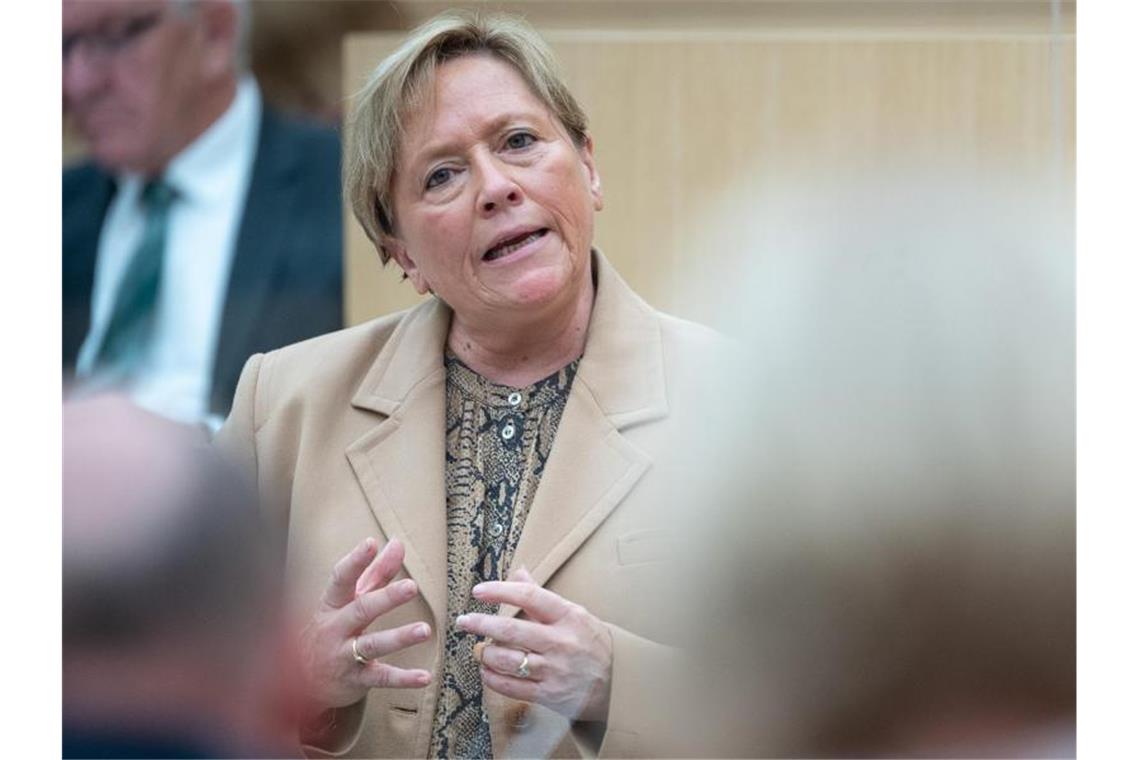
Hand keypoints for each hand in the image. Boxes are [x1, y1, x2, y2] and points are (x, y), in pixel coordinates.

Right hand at [300, 537, 432, 712]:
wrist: (301, 681)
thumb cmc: (333, 629)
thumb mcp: (349, 600)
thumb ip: (376, 573)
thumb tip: (398, 543)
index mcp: (332, 605)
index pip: (341, 579)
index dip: (355, 561)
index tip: (370, 543)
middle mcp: (335, 629)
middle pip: (361, 610)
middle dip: (386, 598)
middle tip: (412, 586)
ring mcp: (343, 655)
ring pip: (372, 645)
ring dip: (399, 637)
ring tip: (425, 630)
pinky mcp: (355, 680)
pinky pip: (381, 677)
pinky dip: (403, 679)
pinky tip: (425, 677)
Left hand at [457, 568, 613, 721]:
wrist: (618, 683)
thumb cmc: (592, 643)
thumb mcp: (575, 613)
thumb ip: (541, 595)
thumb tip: (518, 571)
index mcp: (568, 617)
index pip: (530, 597)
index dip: (500, 591)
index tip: (478, 591)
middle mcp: (560, 642)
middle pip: (511, 630)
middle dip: (480, 624)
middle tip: (463, 621)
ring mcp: (554, 670)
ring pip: (507, 660)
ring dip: (485, 654)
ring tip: (479, 649)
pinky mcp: (549, 695)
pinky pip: (511, 686)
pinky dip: (492, 678)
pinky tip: (486, 670)